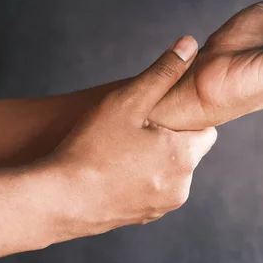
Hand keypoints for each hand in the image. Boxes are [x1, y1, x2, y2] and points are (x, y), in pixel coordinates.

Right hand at [47, 36, 216, 233]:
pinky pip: (154, 190)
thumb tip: (189, 44)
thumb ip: (163, 72)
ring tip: (122, 149)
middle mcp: (182, 185)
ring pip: (171, 172)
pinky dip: (142, 179)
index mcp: (185, 156)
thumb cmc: (91, 149)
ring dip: (157, 160)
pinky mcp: (144, 218)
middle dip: (170, 138)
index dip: (184, 118)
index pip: (206, 129)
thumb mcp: (127, 101)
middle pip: (188, 151)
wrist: (56, 201)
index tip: (159, 113)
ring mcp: (163, 206)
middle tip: (136, 128)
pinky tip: (115, 170)